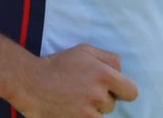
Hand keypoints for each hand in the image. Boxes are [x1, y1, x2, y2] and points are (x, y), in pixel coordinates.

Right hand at [18, 44, 138, 116]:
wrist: (31, 83)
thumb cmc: (58, 64)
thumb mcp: (85, 51)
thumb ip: (109, 58)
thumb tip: (122, 71)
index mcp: (104, 75)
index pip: (132, 92)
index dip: (124, 90)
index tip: (115, 89)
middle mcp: (98, 96)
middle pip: (113, 104)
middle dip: (103, 99)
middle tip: (85, 91)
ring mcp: (87, 113)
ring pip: (101, 115)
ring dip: (92, 110)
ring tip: (75, 99)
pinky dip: (83, 117)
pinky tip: (71, 108)